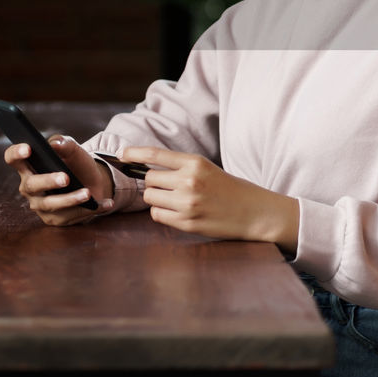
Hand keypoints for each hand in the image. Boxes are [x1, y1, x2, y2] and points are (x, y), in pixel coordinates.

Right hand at [3, 135, 114, 225]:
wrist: (92, 182)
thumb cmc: (76, 163)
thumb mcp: (73, 150)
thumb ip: (64, 144)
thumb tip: (56, 144)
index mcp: (28, 165)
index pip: (13, 158)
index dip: (16, 153)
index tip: (28, 148)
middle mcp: (29, 187)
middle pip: (31, 185)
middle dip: (48, 181)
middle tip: (65, 178)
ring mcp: (40, 204)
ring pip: (51, 204)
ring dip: (71, 199)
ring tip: (88, 193)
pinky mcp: (55, 219)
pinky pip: (70, 216)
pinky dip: (90, 209)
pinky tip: (105, 203)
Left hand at [121, 146, 298, 251]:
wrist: (255, 212)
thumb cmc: (230, 189)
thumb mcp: (207, 169)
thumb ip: (180, 167)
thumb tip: (145, 168)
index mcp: (195, 163)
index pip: (155, 154)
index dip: (134, 153)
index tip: (122, 154)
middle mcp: (189, 181)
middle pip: (149, 179)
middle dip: (153, 183)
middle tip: (167, 187)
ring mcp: (188, 204)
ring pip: (150, 198)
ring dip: (156, 199)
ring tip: (175, 200)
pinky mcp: (187, 223)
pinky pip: (157, 215)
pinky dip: (162, 213)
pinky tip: (178, 213)